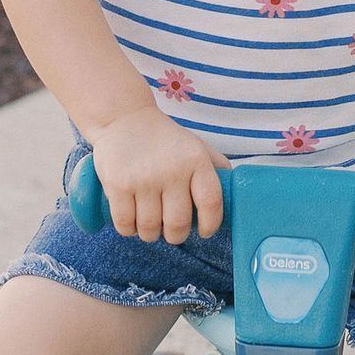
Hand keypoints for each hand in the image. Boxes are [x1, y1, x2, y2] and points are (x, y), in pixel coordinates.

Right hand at [91, 105, 225, 243]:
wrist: (123, 119)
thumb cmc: (165, 140)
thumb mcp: (196, 145)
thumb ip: (217, 166)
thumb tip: (236, 192)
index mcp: (196, 161)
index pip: (211, 203)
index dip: (210, 225)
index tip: (204, 231)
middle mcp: (172, 171)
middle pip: (178, 224)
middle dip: (176, 235)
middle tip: (172, 231)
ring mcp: (143, 179)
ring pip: (150, 228)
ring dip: (150, 234)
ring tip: (149, 224)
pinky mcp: (118, 185)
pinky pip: (126, 224)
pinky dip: (129, 229)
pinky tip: (132, 221)